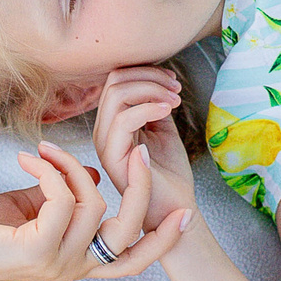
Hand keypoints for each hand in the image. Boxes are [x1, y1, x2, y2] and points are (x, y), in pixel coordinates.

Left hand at [0, 142, 185, 280]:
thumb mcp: (29, 210)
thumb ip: (64, 197)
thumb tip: (97, 175)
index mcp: (75, 262)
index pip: (132, 259)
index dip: (162, 240)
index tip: (187, 214)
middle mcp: (72, 269)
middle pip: (129, 233)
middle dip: (141, 191)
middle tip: (135, 150)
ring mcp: (56, 264)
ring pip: (95, 204)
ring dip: (69, 166)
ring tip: (39, 151)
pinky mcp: (36, 251)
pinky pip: (64, 198)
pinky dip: (50, 171)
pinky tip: (26, 161)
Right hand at [91, 65, 197, 236]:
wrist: (175, 209)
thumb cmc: (170, 174)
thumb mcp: (163, 128)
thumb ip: (154, 104)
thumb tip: (158, 81)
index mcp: (113, 123)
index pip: (117, 80)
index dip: (146, 72)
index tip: (173, 81)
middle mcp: (103, 131)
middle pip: (115, 82)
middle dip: (150, 77)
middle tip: (176, 89)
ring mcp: (105, 144)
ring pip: (117, 95)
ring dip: (152, 89)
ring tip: (174, 100)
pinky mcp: (113, 157)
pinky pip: (124, 120)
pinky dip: (148, 107)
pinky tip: (167, 110)